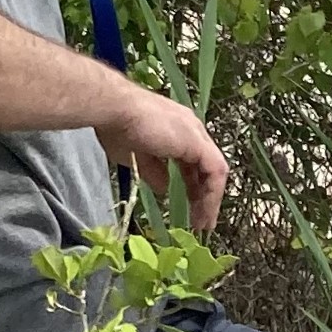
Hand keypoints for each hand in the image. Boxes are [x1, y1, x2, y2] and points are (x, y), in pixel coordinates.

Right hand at [96, 83, 227, 231]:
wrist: (116, 109)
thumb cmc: (117, 127)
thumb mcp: (136, 157)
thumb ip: (154, 172)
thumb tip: (164, 188)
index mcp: (176, 129)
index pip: (192, 161)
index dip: (192, 185)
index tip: (188, 206)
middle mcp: (190, 128)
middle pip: (206, 166)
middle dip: (203, 194)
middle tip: (199, 219)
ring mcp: (195, 133)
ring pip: (215, 170)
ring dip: (210, 198)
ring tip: (203, 222)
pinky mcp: (197, 142)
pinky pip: (215, 172)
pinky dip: (212, 194)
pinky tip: (204, 212)